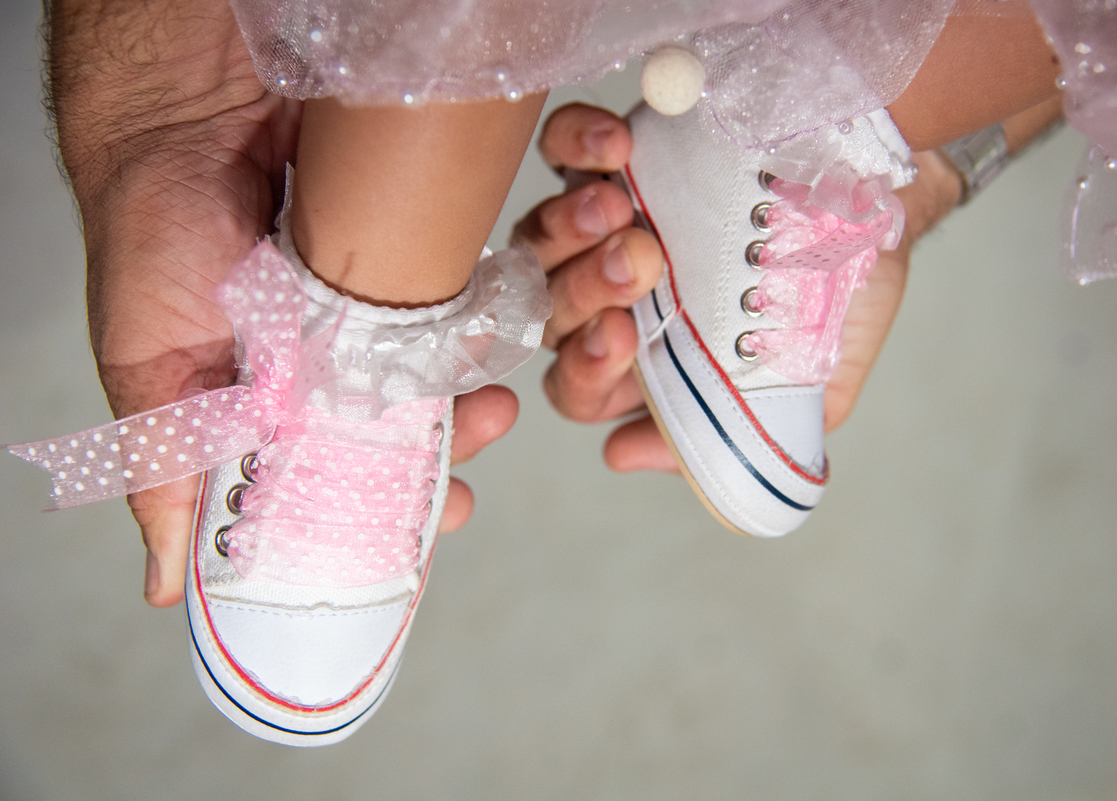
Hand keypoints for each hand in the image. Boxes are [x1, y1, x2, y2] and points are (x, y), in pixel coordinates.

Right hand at [50, 0, 514, 606]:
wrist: (190, 116)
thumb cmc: (150, 242)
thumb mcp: (147, 370)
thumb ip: (163, 472)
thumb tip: (165, 585)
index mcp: (256, 413)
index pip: (324, 490)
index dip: (370, 525)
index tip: (414, 550)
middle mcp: (313, 374)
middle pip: (390, 443)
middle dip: (432, 470)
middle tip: (464, 492)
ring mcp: (359, 321)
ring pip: (429, 387)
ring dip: (465, 411)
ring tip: (495, 413)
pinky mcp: (393, 270)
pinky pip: (446, 314)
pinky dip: (471, 339)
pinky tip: (492, 354)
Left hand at [515, 104, 961, 469]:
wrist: (882, 194)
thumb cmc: (840, 292)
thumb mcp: (806, 377)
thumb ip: (733, 429)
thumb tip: (620, 452)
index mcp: (645, 361)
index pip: (576, 387)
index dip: (586, 370)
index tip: (625, 337)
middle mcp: (609, 297)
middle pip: (551, 312)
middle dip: (585, 291)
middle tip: (639, 260)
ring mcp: (602, 224)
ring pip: (539, 239)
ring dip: (567, 228)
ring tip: (617, 208)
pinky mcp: (606, 155)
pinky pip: (557, 147)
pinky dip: (573, 143)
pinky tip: (616, 146)